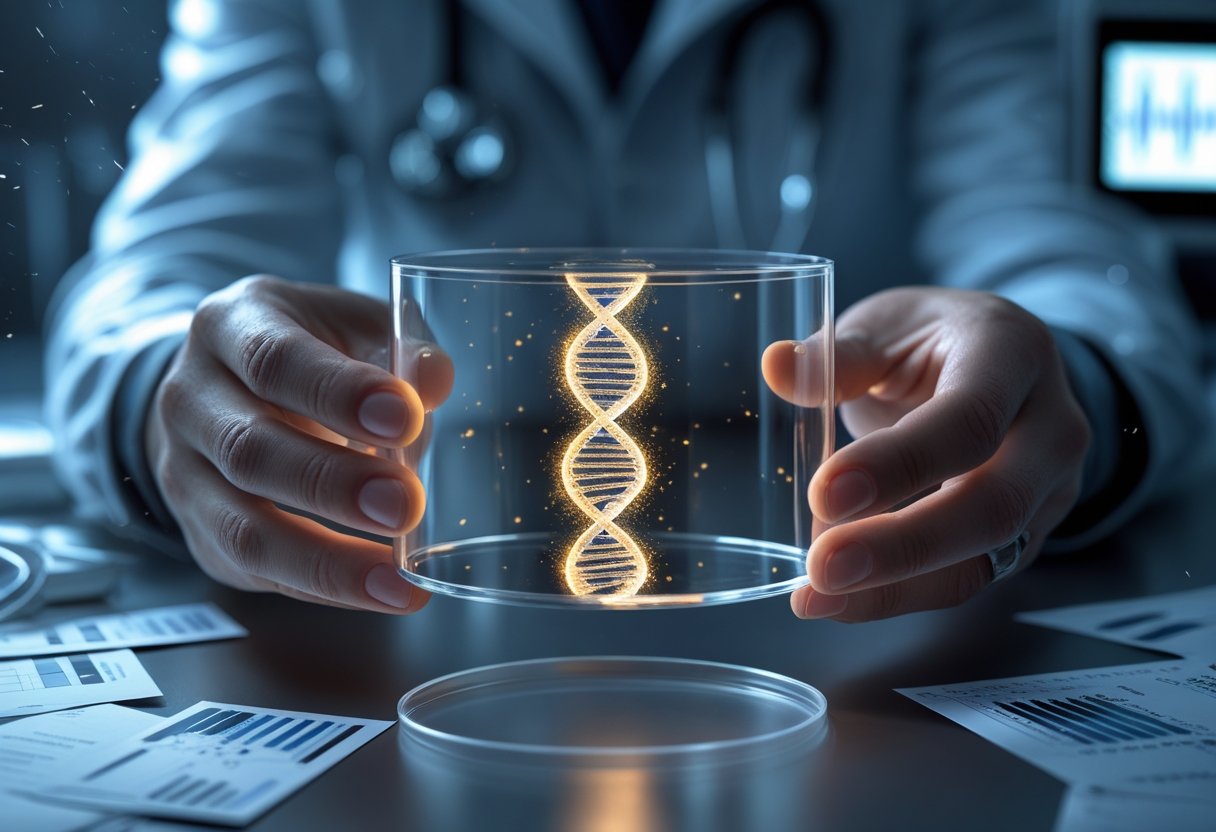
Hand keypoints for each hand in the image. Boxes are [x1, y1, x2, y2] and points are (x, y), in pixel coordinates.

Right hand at [146, 275, 453, 611]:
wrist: (229, 388)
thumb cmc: (312, 353)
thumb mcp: (354, 328)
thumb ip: (399, 349)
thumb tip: (433, 379)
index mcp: (232, 326)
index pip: (274, 360)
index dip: (339, 392)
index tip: (405, 418)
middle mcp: (191, 397)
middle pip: (250, 450)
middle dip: (334, 485)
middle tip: (405, 504)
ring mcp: (184, 472)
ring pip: (241, 528)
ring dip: (326, 559)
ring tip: (397, 578)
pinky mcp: (200, 532)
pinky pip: (256, 570)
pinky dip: (323, 586)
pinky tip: (380, 590)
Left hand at [763, 287, 1089, 620]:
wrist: (993, 362)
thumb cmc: (934, 340)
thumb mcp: (888, 325)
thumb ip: (839, 353)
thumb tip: (778, 366)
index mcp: (1013, 354)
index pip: (970, 419)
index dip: (899, 463)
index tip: (826, 493)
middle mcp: (1050, 427)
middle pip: (993, 505)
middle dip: (902, 546)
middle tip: (822, 567)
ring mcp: (1047, 489)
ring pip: (984, 557)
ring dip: (895, 588)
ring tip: (818, 597)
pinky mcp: (1024, 536)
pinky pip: (966, 578)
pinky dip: (899, 595)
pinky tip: (840, 599)